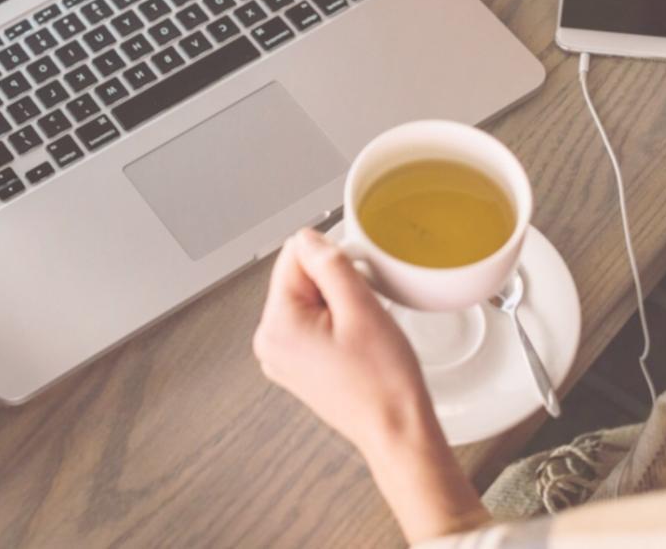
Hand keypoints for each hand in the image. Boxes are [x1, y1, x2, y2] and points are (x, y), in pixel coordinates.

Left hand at [253, 228, 489, 541]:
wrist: (396, 429)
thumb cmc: (383, 381)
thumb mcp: (360, 307)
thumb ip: (330, 263)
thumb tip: (308, 237)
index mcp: (276, 324)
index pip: (294, 255)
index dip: (332, 257)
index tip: (358, 278)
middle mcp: (269, 340)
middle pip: (299, 276)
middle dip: (334, 282)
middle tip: (364, 309)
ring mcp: (281, 355)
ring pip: (308, 298)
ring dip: (337, 301)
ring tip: (362, 329)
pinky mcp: (296, 364)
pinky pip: (312, 322)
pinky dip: (336, 321)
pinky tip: (356, 341)